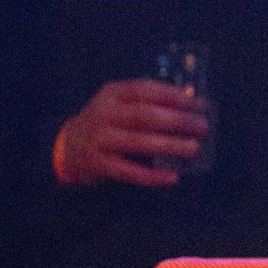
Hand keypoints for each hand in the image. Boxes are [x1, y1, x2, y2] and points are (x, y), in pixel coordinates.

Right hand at [53, 79, 210, 188]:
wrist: (65, 147)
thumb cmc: (105, 122)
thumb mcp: (118, 104)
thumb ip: (147, 102)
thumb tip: (192, 105)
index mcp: (112, 94)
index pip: (144, 90)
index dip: (171, 96)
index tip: (196, 102)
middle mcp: (103, 114)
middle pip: (144, 116)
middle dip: (177, 120)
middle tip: (202, 126)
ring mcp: (100, 140)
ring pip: (139, 143)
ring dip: (170, 145)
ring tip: (193, 148)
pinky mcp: (98, 165)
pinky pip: (129, 171)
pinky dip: (152, 175)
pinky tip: (172, 177)